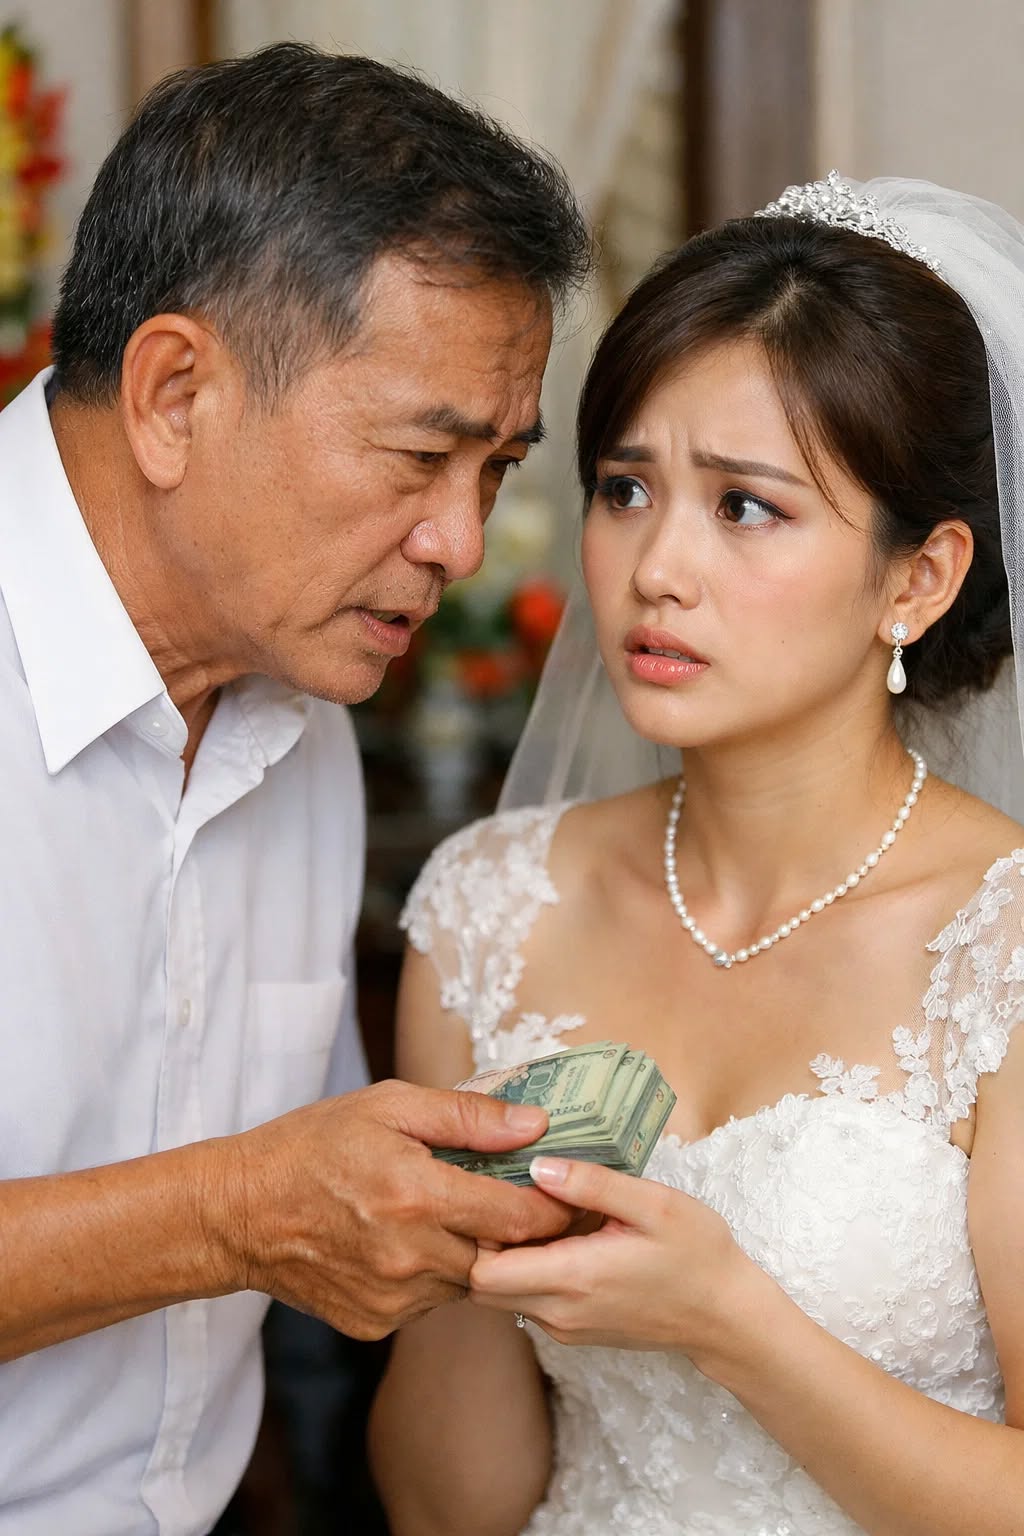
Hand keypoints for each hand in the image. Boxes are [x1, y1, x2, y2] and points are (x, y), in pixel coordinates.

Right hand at [209, 1081, 569, 1339]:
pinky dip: (436, 1275)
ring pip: (470, 1283)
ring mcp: (393, 1298)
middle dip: (520, 1233)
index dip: (554, 1208)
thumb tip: (535, 1125)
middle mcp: (411, 1257)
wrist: (239, 1212)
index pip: (518, 1218)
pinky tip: (414, 1242)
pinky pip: (432, 1302)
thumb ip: (468, 1116)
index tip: (569, 1192)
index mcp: (418, 1196)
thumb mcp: (389, 1105)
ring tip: (456, 1214)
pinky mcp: (376, 1323)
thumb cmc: (313, 1145)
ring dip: (476, 1253)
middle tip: (525, 1202)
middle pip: (502, 1257)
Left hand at [469, 1156, 752, 1358]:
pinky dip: (523, 1271)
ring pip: (499, 1295)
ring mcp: (564, 1328)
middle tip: (501, 1192)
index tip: (492, 1189)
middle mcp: (559, 1313)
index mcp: (574, 1278)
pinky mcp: (572, 1331)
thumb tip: (536, 1165)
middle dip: (480, 1240)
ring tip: (528, 1208)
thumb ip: (592, 1184)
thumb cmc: (697, 1254)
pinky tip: (551, 1235)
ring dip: (502, 1256)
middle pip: (479, 1285)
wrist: (726, 1318)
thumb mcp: (654, 1203)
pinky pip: (525, 1301)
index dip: (477, 1229)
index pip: (482, 1270)